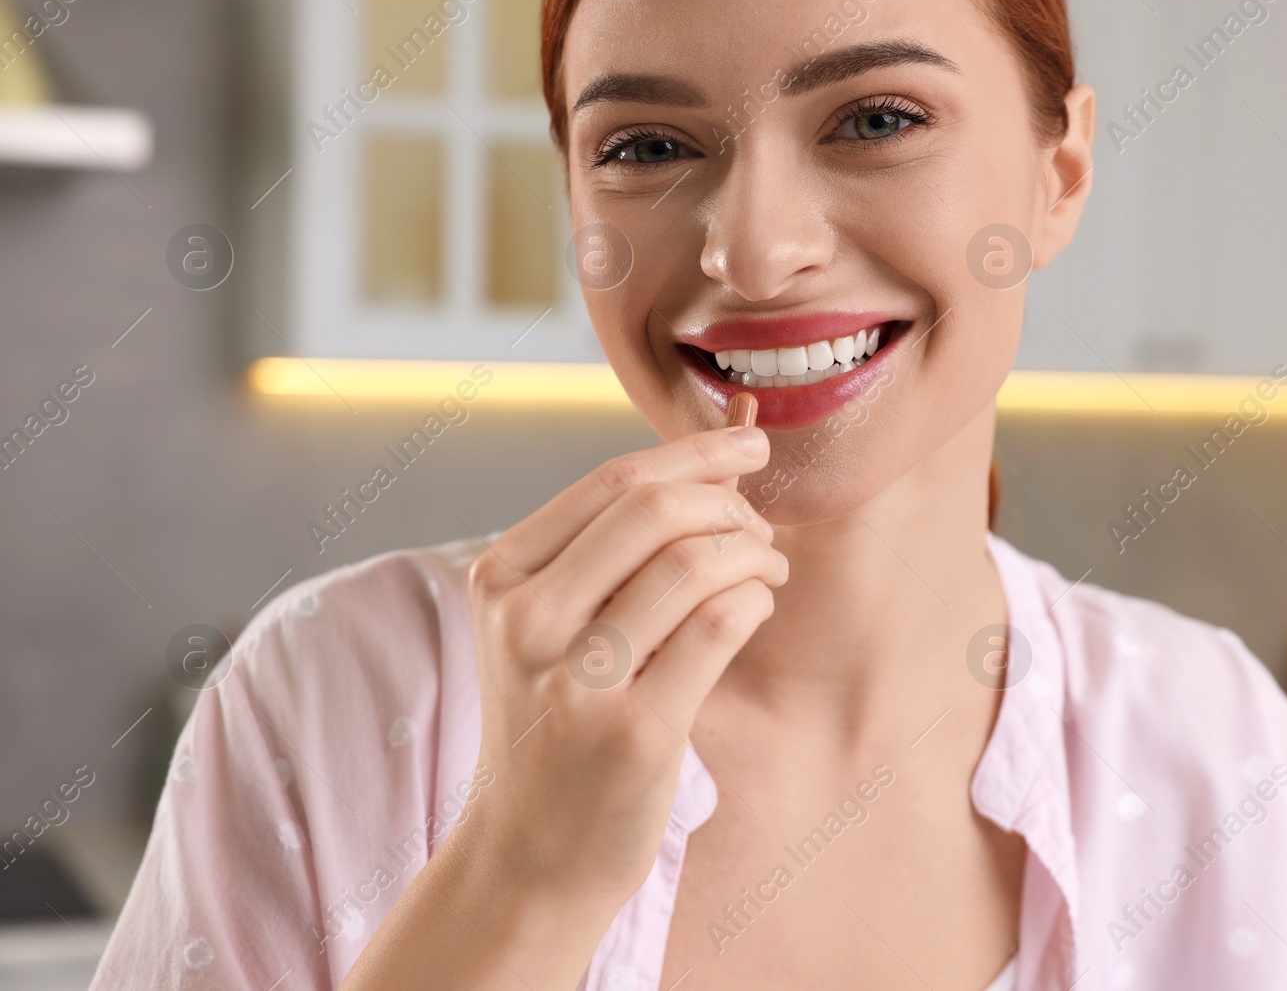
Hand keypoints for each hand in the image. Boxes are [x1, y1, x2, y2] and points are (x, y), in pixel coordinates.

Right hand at [462, 422, 783, 904]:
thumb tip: (717, 461)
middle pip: (654, 510)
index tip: (749, 447)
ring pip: (693, 564)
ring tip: (768, 572)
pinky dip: (754, 602)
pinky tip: (755, 610)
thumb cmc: (556, 725)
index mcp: (502, 578)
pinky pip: (719, 626)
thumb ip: (615, 549)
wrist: (528, 855)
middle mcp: (528, 621)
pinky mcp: (633, 732)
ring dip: (754, 554)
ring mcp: (577, 679)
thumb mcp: (551, 627)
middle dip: (731, 502)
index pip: (612, 482)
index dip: (695, 453)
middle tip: (761, 525)